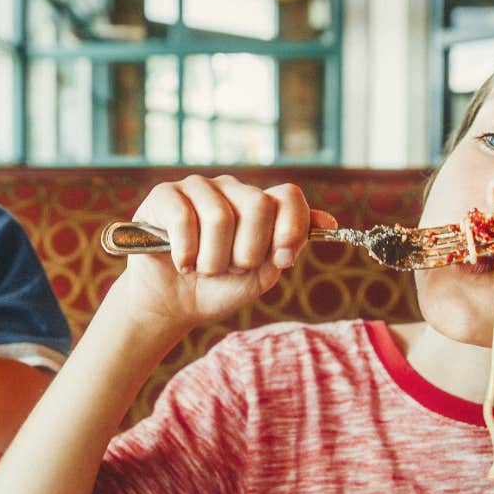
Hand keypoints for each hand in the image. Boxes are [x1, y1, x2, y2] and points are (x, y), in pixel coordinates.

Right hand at [114, 175, 333, 327]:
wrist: (173, 305)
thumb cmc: (219, 287)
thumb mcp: (261, 274)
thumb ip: (289, 246)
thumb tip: (329, 222)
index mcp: (259, 204)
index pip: (288, 197)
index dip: (291, 228)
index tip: (280, 259)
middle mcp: (231, 189)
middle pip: (258, 205)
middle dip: (246, 252)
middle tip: (231, 269)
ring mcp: (198, 188)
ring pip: (219, 217)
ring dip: (212, 260)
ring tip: (203, 269)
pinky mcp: (165, 195)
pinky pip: (183, 218)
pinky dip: (185, 253)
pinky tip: (181, 263)